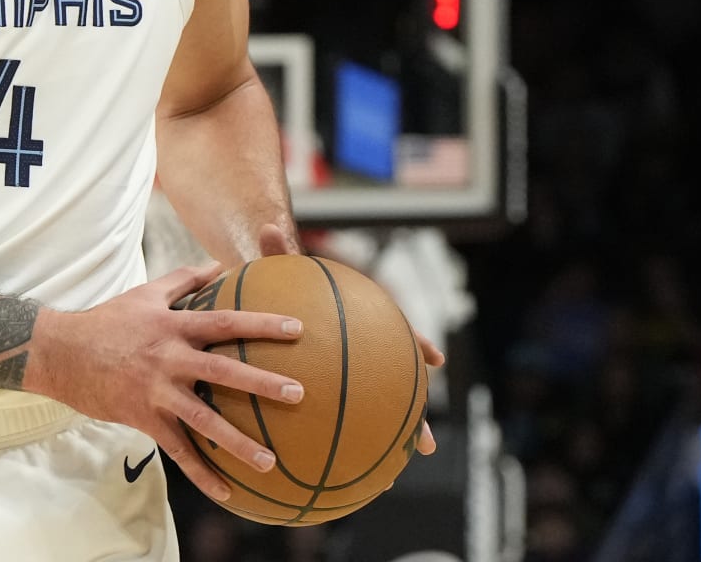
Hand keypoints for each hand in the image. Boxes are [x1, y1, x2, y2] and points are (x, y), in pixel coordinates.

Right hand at [24, 262, 304, 503]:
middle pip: (222, 369)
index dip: (261, 324)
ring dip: (238, 442)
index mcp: (173, 326)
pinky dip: (202, 472)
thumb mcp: (146, 293)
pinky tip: (227, 492)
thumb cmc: (108, 320)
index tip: (297, 329)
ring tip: (271, 461)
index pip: (225, 321)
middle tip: (298, 393)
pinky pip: (177, 450)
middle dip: (261, 382)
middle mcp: (169, 358)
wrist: (62, 353)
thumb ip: (185, 280)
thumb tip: (219, 265)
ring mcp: (156, 391)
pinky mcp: (143, 418)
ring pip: (203, 419)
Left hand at [259, 223, 444, 455]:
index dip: (415, 342)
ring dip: (385, 441)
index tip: (433, 359)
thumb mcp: (276, 267)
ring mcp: (348, 372)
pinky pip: (333, 421)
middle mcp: (361, 349)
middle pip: (395, 382)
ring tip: (392, 475)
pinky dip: (337, 445)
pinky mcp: (324, 389)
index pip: (394, 328)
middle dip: (414, 412)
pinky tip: (334, 475)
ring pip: (373, 410)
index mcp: (358, 318)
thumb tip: (267, 227)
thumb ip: (276, 253)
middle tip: (426, 440)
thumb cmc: (276, 282)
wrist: (269, 296)